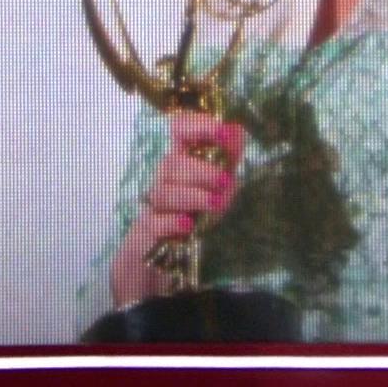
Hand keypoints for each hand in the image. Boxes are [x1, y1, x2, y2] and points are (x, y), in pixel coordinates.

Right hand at [110, 113, 244, 306]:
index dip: (199, 126)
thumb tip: (238, 130)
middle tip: (225, 182)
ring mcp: (155, 206)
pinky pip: (155, 222)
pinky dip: (171, 222)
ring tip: (216, 205)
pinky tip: (188, 225)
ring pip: (163, 192)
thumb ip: (227, 161)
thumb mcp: (216, 187)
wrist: (164, 260)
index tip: (224, 133)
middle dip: (200, 170)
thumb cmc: (193, 214)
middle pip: (172, 163)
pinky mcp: (149, 232)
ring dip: (192, 195)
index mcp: (183, 161)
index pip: (181, 130)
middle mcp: (165, 179)